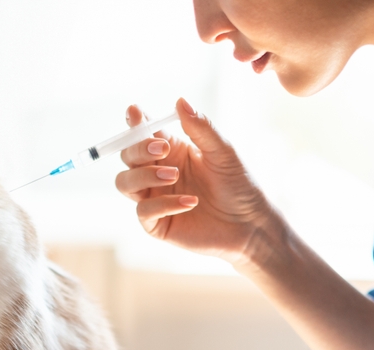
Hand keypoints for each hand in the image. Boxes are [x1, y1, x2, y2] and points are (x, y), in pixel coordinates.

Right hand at [115, 98, 285, 268]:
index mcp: (170, 150)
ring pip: (124, 182)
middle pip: (127, 156)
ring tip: (173, 176)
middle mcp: (156, 172)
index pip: (143, 132)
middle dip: (138, 149)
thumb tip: (180, 101)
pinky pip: (143, 211)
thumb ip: (201, 128)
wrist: (249, 224)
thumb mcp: (223, 152)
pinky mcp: (156, 224)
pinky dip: (163, 204)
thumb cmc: (238, 185)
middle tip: (162, 149)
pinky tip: (190, 202)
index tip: (135, 112)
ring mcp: (153, 198)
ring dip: (144, 176)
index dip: (135, 122)